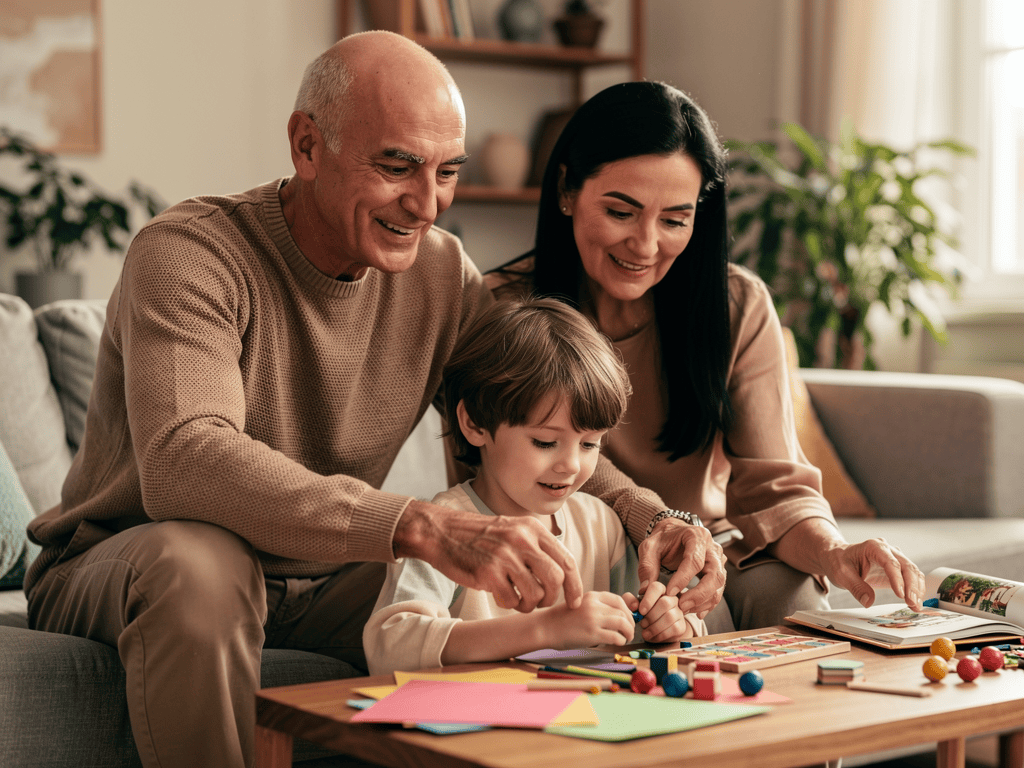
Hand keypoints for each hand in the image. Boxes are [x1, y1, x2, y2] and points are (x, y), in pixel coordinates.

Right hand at [394, 499, 583, 611]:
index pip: (566, 560)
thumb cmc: (479, 536)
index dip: (575, 585)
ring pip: (535, 593)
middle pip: (555, 579)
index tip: (575, 601)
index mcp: (532, 529)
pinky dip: (510, 605)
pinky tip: (501, 597)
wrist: (442, 532)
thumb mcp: (513, 530)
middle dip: (552, 598)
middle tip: (541, 602)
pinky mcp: (488, 572)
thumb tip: (562, 575)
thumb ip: (536, 547)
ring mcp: (505, 556)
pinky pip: (511, 600)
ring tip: (519, 601)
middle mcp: (522, 540)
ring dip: (530, 605)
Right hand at [539, 591, 634, 648]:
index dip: (628, 610)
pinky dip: (621, 640)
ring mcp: (593, 618)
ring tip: (626, 638)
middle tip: (629, 631)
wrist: (546, 627)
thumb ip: (598, 607)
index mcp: (592, 596)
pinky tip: (617, 642)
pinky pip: (616, 636)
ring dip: (628, 632)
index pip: (618, 600)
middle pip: (623, 612)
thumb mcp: (581, 605)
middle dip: (630, 623)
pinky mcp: (592, 633)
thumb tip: (620, 616)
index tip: (628, 619)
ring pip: (622, 623)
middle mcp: (594, 605)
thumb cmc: (563, 619)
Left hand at [625, 584, 695, 643]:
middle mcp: (672, 598)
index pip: (656, 587)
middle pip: (665, 603)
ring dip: (654, 627)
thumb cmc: (645, 615)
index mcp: (659, 590)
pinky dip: (660, 635)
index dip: (648, 599)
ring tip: (646, 632)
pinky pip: (674, 629)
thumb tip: (634, 605)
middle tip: (642, 623)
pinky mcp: (681, 625)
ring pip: (669, 617)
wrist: (657, 630)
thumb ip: (630, 601)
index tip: (641, 611)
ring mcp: (679, 612)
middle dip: (651, 616)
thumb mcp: (635, 606)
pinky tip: (653, 636)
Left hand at [637, 518, 724, 617]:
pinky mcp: (719, 571)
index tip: (669, 593)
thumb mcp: (649, 547)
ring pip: (719, 584)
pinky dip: (708, 603)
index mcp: (696, 536)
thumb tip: (646, 590)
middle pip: (715, 574)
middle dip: (699, 594)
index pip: (695, 560)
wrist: (674, 533)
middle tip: (681, 606)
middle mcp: (712, 547)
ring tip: (684, 610)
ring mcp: (718, 559)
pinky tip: (695, 612)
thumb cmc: (662, 539)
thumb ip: (647, 566)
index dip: (683, 579)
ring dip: (704, 601)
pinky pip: (718, 590)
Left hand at [823, 538, 924, 608]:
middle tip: (913, 603)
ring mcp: (893, 558)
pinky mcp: (896, 570)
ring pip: (912, 572)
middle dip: (912, 586)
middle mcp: (887, 550)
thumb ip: (855, 587)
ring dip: (917, 590)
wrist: (837, 556)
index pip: (890, 562)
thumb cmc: (838, 560)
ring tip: (916, 606)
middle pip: (906, 566)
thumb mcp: (840, 574)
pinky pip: (910, 578)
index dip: (897, 579)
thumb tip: (869, 601)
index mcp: (874, 547)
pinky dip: (915, 590)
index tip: (901, 595)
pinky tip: (915, 602)